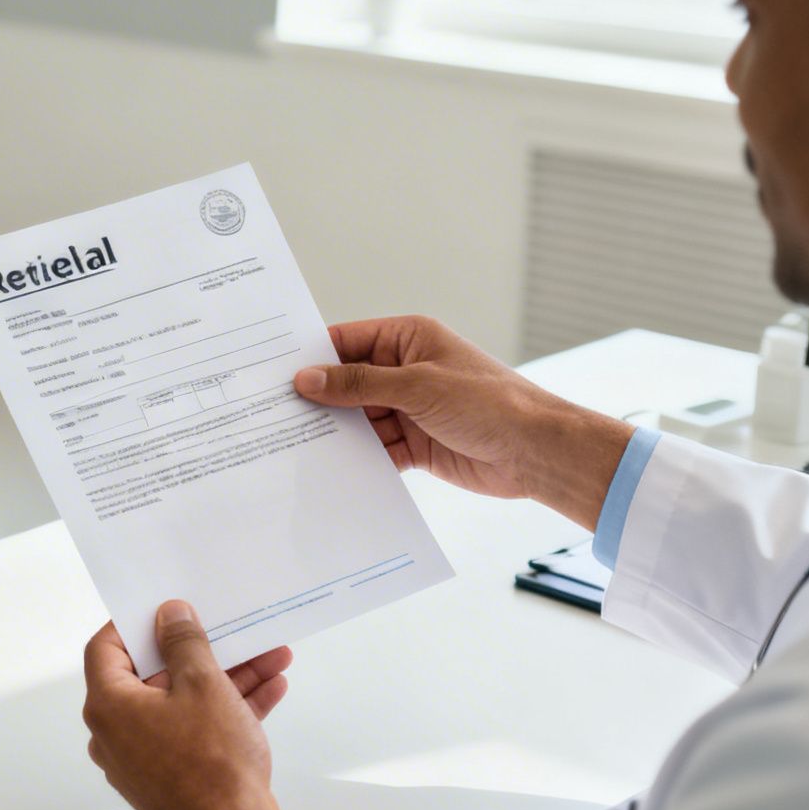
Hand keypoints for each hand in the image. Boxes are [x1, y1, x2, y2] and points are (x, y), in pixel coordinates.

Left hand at [82, 601, 290, 809]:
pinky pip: (196, 730)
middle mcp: (117, 733)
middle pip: (155, 675)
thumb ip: (184, 642)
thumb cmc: (211, 766)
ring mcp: (145, 757)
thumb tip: (170, 616)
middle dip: (202, 650)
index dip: (133, 623)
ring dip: (226, 678)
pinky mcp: (173, 775)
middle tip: (228, 630)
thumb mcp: (203, 685)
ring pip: (184, 702)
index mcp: (110, 706)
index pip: (105, 649)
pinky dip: (228, 709)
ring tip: (268, 657)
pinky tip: (269, 689)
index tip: (164, 610)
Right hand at [293, 315, 633, 528]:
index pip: (347, 341)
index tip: (272, 372)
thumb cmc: (490, 403)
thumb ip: (358, 384)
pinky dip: (357, 460)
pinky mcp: (416, 445)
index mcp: (409, 339)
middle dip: (318, 401)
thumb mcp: (417, 386)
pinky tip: (329, 470)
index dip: (311, 357)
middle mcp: (407, 371)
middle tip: (272, 415)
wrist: (536, 452)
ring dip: (334, 434)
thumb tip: (307, 379)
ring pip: (358, 420)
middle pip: (348, 383)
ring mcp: (410, 409)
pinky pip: (376, 450)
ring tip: (291, 447)